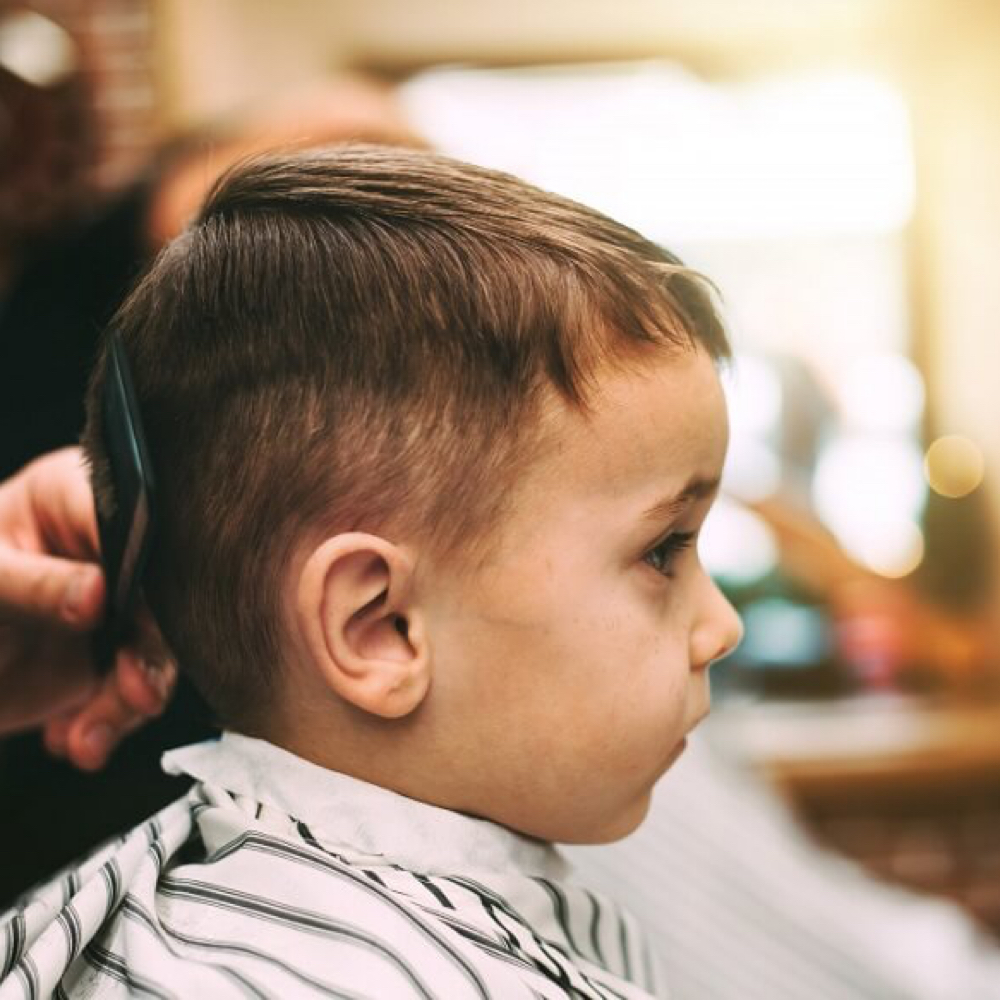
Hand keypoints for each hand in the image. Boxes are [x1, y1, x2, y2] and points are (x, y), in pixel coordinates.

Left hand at [0, 447, 175, 767]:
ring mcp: (113, 609)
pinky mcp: (104, 657)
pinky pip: (126, 694)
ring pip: (151, 655)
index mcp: (81, 504)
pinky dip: (104, 726)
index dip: (145, 575)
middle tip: (135, 695)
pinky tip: (69, 738)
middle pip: (159, 600)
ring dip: (125, 706)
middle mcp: (111, 556)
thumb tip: (97, 594)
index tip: (121, 616)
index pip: (138, 529)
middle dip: (148, 656)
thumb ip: (33, 584)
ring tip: (88, 740)